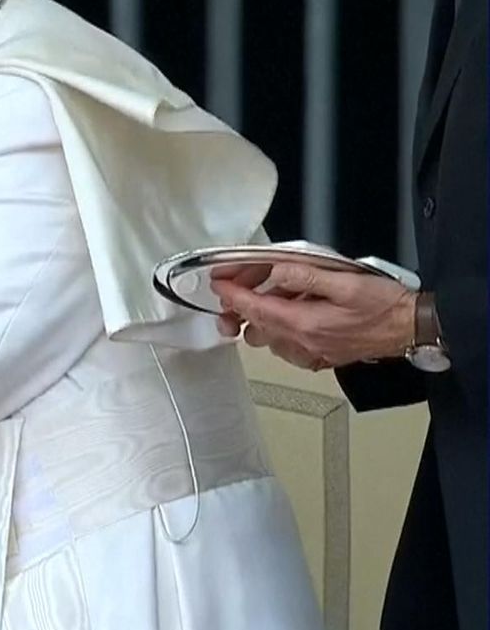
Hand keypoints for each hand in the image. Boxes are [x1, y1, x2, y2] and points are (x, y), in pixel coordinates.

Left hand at [210, 263, 416, 369]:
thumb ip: (306, 276)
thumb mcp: (346, 281)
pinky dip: (280, 332)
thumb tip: (275, 271)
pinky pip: (287, 348)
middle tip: (240, 286)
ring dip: (262, 319)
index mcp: (304, 323)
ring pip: (268, 339)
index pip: (255, 309)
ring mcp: (310, 354)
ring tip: (274, 297)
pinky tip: (294, 316)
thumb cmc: (384, 304)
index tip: (217, 283)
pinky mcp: (320, 358)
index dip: (232, 295)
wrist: (411, 329)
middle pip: (255, 327)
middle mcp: (301, 343)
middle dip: (242, 308)